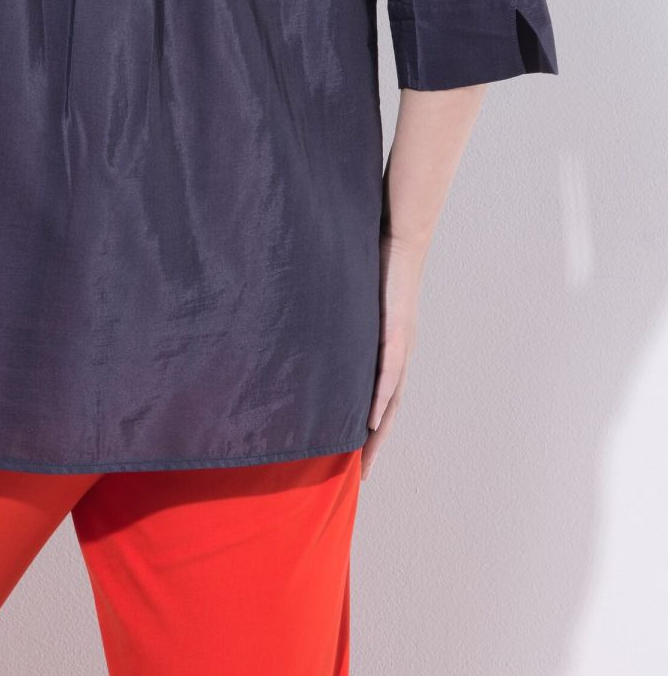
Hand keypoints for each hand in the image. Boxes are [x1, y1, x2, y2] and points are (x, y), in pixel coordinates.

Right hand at [361, 230, 425, 479]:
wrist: (398, 239)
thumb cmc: (375, 265)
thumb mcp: (353, 303)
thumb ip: (341, 322)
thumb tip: (315, 334)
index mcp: (388, 350)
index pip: (380, 400)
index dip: (370, 431)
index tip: (354, 457)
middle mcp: (398, 355)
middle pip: (388, 412)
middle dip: (374, 445)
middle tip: (358, 476)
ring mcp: (400, 346)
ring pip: (390, 401)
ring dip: (378, 434)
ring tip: (363, 461)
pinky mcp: (397, 332)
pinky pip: (388, 374)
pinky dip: (380, 401)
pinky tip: (372, 423)